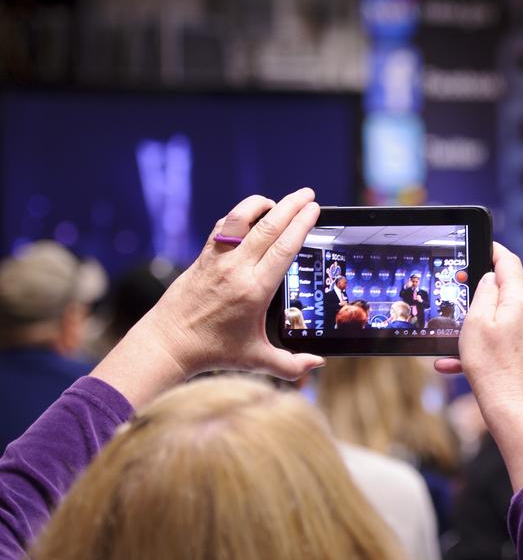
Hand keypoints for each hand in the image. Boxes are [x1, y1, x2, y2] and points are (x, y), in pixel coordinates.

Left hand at [93, 188, 324, 406]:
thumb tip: (317, 363)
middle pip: (268, 226)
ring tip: (278, 201)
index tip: (314, 210)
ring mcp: (217, 260)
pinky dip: (240, 215)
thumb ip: (291, 365)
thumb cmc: (213, 352)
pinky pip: (224, 226)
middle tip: (308, 194)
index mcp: (254, 290)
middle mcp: (236, 269)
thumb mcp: (257, 360)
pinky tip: (251, 216)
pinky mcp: (203, 257)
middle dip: (291, 205)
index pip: (283, 247)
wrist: (169, 343)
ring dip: (261, 204)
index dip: (301, 224)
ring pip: (240, 218)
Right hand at [435, 242, 522, 412]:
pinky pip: (503, 337)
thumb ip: (484, 292)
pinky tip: (454, 361)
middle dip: (481, 290)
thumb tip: (490, 277)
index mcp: (521, 300)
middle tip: (458, 290)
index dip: (493, 250)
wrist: (510, 405)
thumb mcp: (476, 322)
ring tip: (454, 337)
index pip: (509, 262)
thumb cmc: (490, 365)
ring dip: (476, 323)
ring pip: (501, 316)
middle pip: (506, 289)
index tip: (481, 245)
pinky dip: (483, 342)